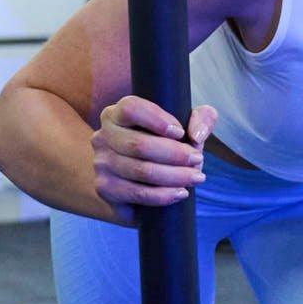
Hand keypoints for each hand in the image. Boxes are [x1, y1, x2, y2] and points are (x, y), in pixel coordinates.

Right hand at [94, 96, 215, 211]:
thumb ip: (201, 118)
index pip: (131, 108)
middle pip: (139, 144)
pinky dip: (164, 194)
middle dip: (175, 154)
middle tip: (197, 159)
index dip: (157, 119)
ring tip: (195, 177)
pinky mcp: (105, 188)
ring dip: (175, 176)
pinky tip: (181, 193)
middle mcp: (103, 136)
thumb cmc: (164, 148)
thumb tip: (196, 134)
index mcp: (117, 114)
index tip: (180, 132)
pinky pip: (138, 193)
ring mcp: (101, 164)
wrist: (137, 183)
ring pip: (141, 170)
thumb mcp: (185, 128)